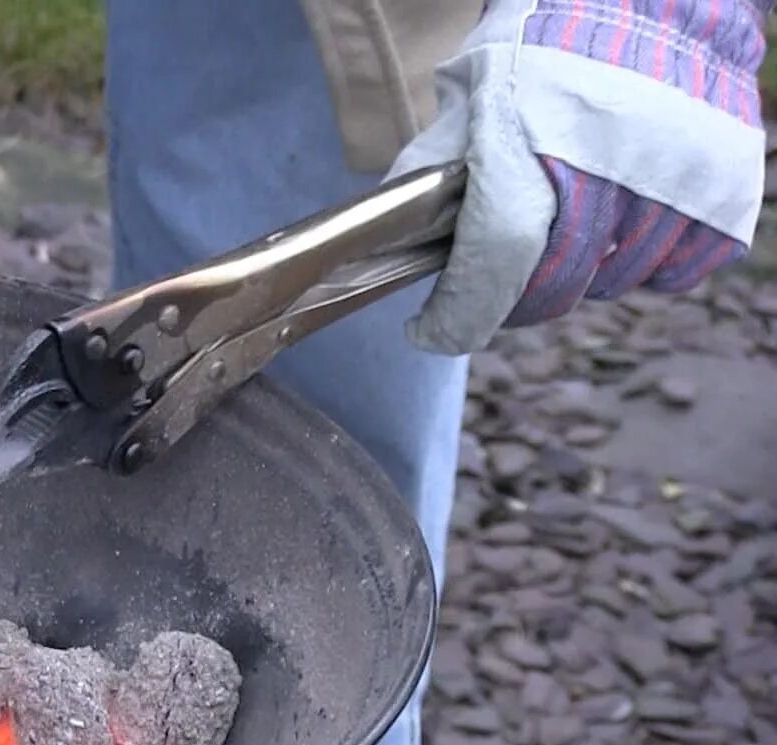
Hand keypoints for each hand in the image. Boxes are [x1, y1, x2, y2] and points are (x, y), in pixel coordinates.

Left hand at [390, 0, 770, 354]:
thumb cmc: (548, 43)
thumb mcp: (472, 93)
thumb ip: (434, 169)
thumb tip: (393, 235)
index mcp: (531, 147)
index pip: (495, 263)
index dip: (457, 315)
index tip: (430, 329)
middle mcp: (607, 172)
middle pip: (552, 286)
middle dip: (513, 299)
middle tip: (497, 285)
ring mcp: (672, 183)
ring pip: (613, 281)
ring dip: (583, 274)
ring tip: (570, 228)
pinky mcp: (723, 190)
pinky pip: (679, 270)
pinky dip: (650, 266)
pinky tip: (625, 229)